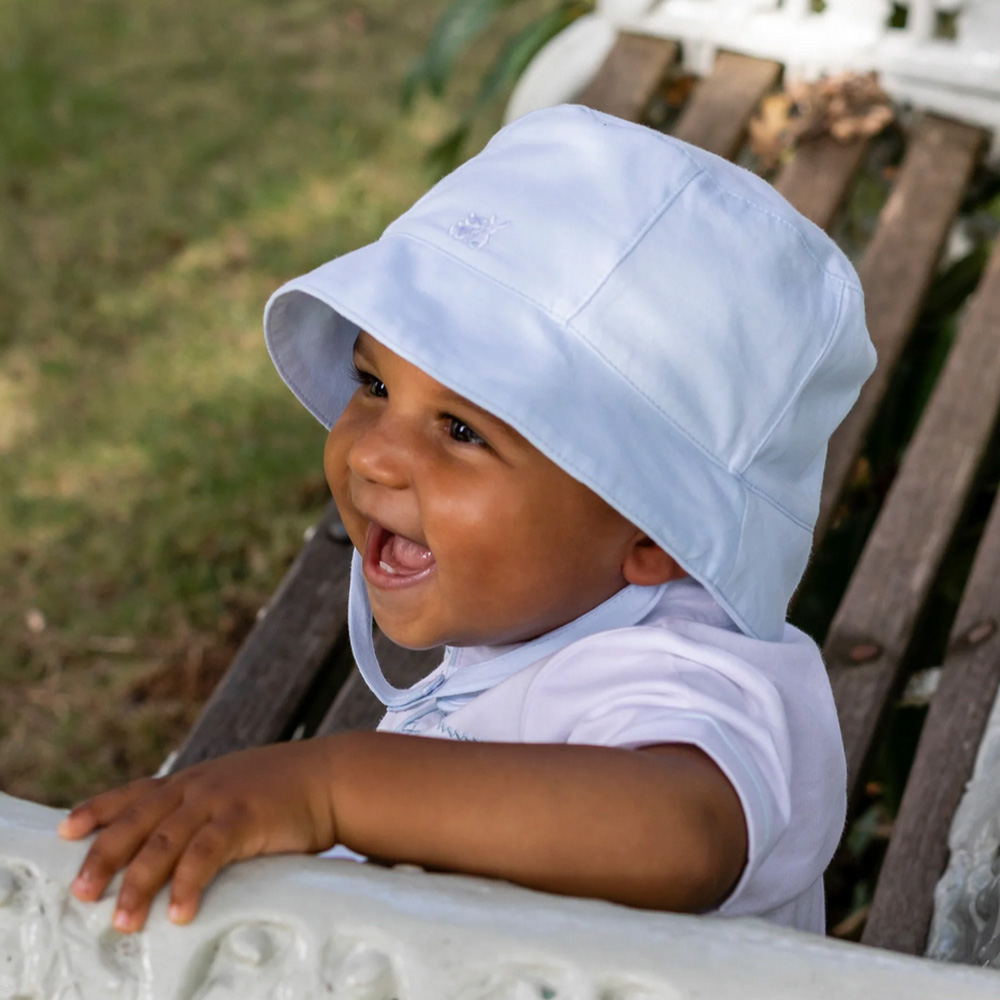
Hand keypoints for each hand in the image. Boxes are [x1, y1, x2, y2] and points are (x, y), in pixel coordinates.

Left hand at [58, 740, 337, 932]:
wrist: (331, 776)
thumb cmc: (287, 789)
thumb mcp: (236, 789)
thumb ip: (205, 810)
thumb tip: (178, 844)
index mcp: (193, 780)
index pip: (135, 793)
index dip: (99, 810)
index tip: (67, 829)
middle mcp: (198, 786)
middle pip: (137, 822)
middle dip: (105, 857)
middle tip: (82, 892)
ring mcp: (219, 799)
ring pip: (163, 842)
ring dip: (140, 883)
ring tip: (125, 920)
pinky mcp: (243, 817)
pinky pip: (206, 854)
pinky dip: (188, 884)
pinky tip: (180, 913)